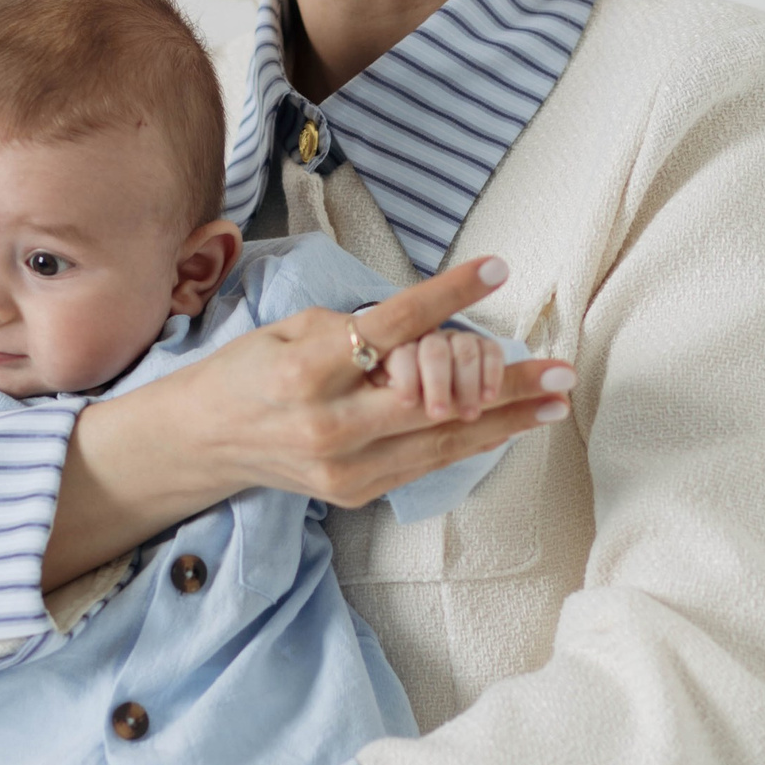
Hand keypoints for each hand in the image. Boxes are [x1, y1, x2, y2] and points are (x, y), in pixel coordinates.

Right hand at [180, 255, 572, 506]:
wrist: (203, 443)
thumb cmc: (248, 372)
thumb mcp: (288, 329)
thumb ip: (355, 328)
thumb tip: (426, 325)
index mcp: (306, 374)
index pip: (391, 329)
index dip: (447, 299)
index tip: (496, 271)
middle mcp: (329, 427)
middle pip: (433, 399)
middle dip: (504, 382)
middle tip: (561, 368)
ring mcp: (345, 469)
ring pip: (441, 441)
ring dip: (506, 419)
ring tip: (554, 400)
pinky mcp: (357, 493)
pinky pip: (426, 462)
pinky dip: (471, 441)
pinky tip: (510, 425)